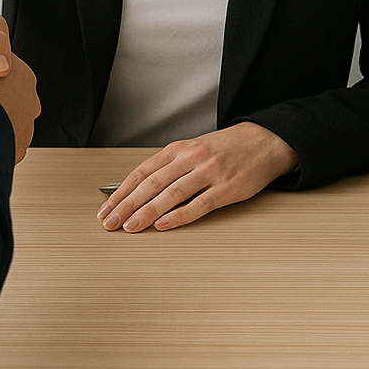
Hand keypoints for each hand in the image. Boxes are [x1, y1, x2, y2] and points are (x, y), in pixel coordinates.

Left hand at [97, 123, 298, 231]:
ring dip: (148, 212)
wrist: (263, 142)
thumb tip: (139, 191)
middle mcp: (190, 159)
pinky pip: (199, 204)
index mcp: (178, 150)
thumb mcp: (192, 150)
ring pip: (171, 194)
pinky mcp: (226, 188)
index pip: (141, 172)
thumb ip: (169, 168)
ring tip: (131, 227)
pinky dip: (179, 216)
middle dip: (127, 205)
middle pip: (151, 184)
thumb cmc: (223, 149)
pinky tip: (164, 225)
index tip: (106, 209)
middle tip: (110, 223)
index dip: (121, 192)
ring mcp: (208, 173)